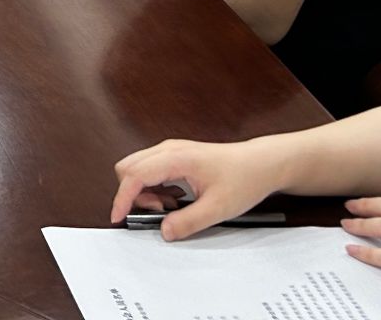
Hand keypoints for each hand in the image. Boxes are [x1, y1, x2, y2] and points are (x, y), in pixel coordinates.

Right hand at [109, 138, 286, 239]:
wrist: (262, 163)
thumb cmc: (244, 178)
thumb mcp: (218, 208)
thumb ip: (188, 222)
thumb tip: (164, 231)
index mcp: (175, 157)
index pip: (134, 175)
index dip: (122, 198)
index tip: (118, 216)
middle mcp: (168, 149)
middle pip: (128, 167)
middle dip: (134, 194)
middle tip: (159, 212)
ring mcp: (171, 150)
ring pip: (137, 168)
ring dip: (145, 191)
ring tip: (172, 206)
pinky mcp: (175, 156)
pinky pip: (150, 169)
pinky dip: (154, 187)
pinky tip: (176, 198)